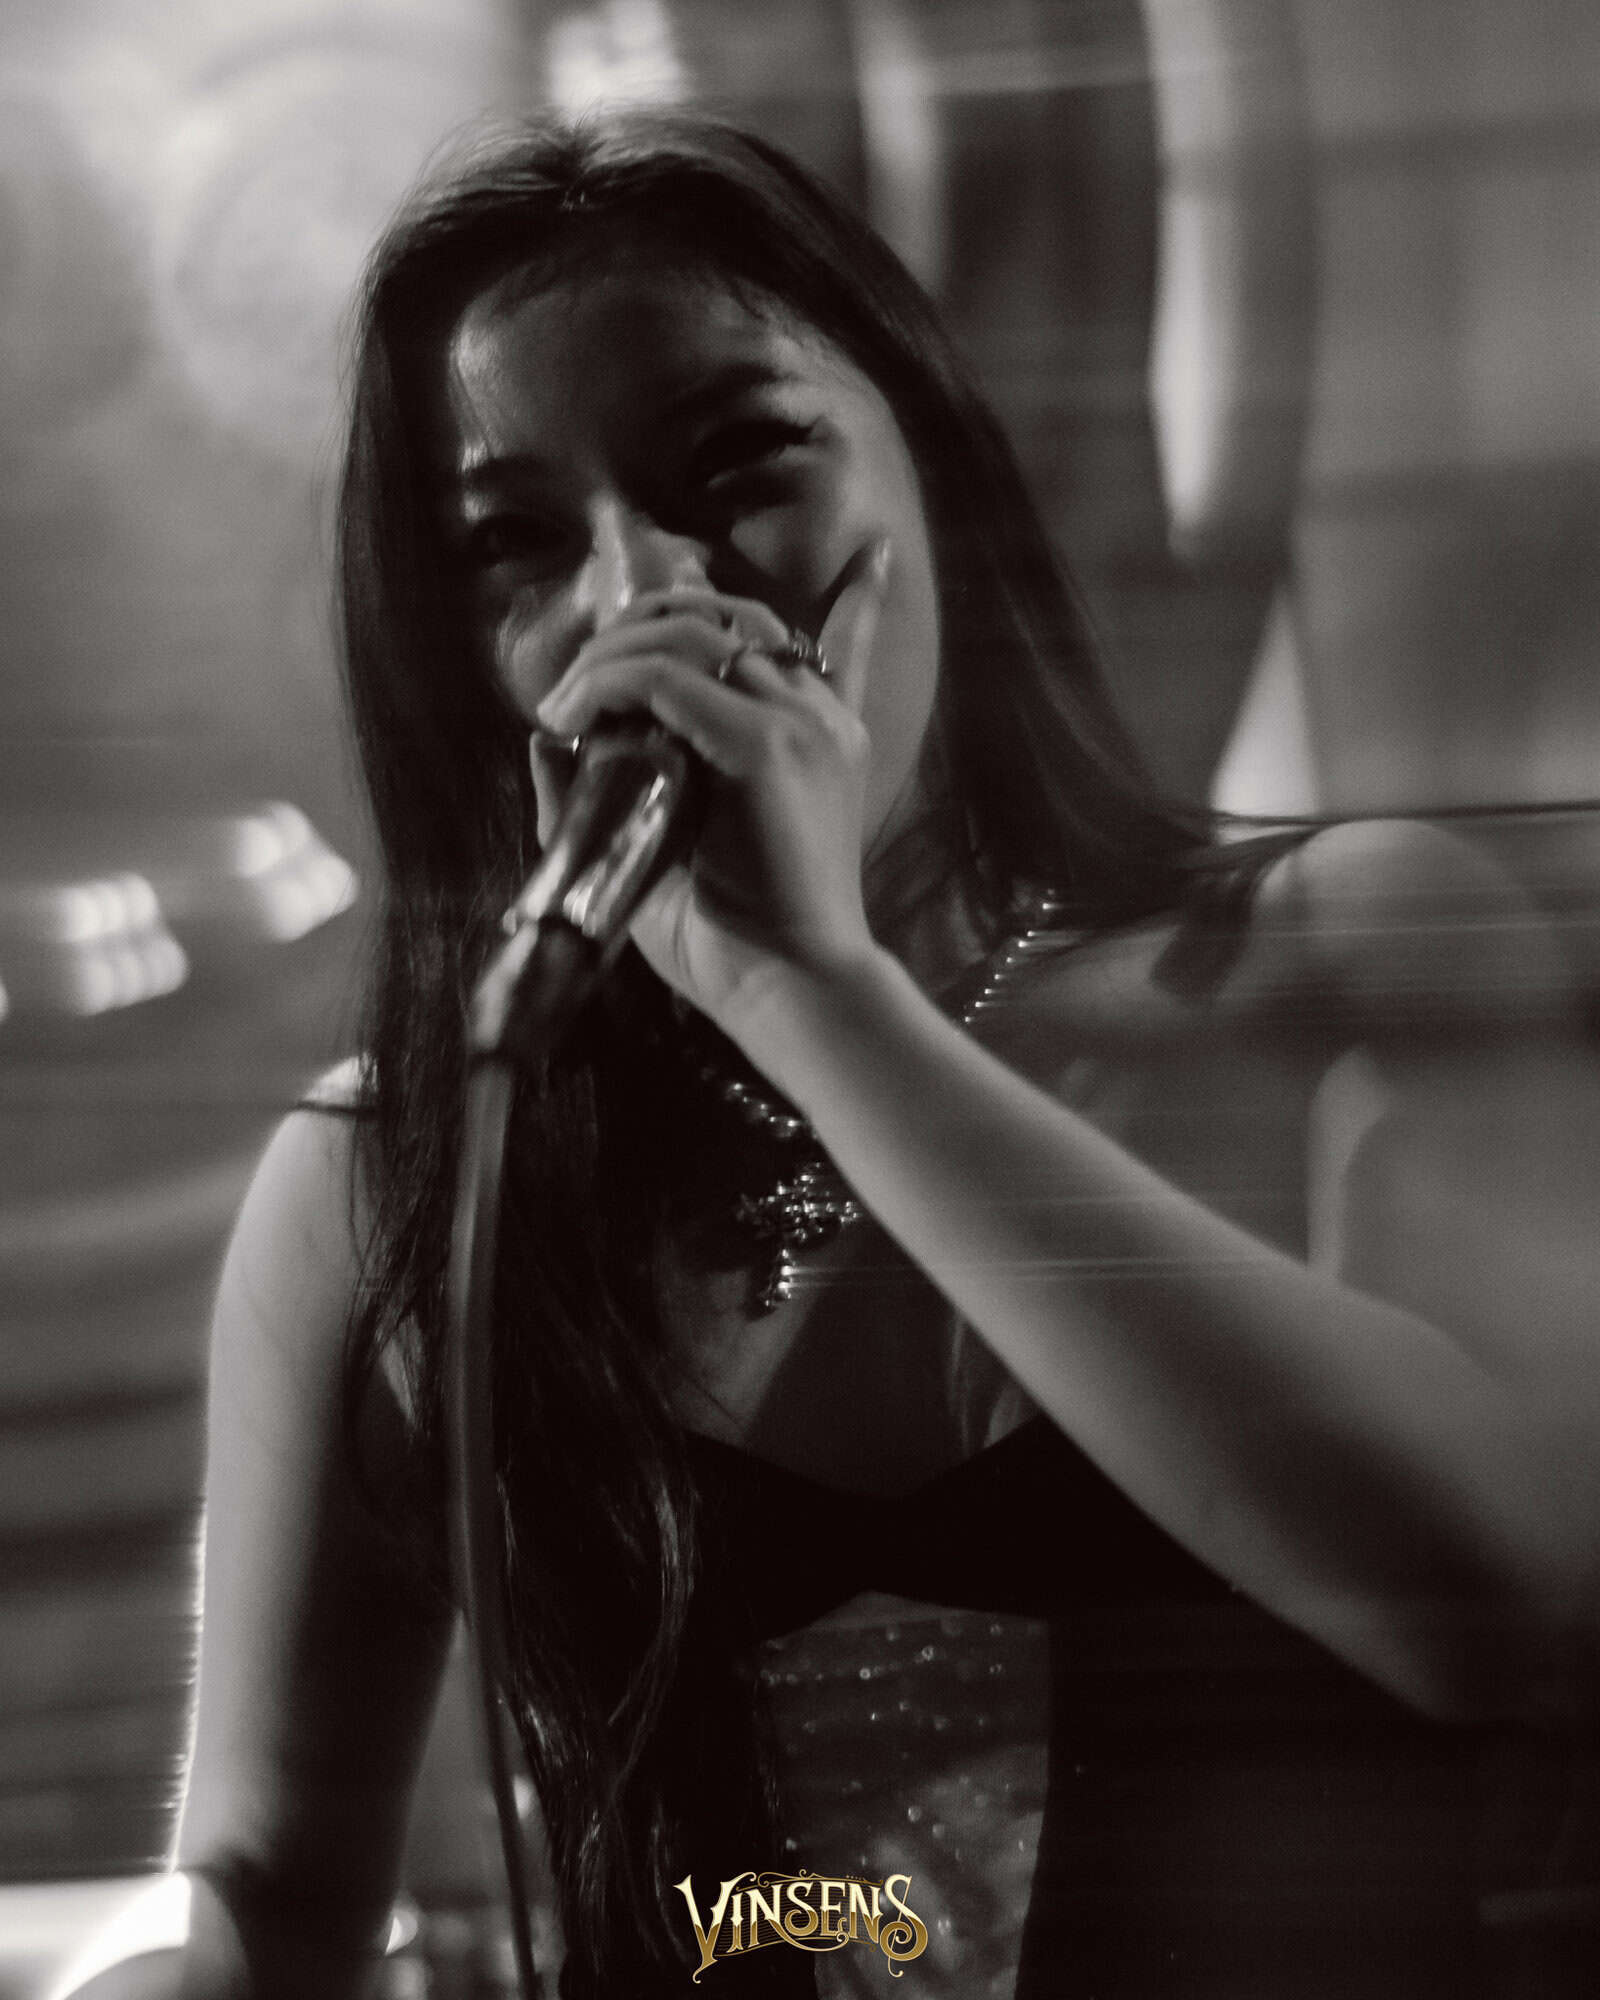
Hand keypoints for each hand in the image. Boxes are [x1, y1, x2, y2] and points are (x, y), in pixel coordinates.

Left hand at [528, 539, 891, 1028]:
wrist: (794, 991)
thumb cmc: (739, 946)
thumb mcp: (675, 854)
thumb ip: (618, 792)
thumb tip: (547, 741)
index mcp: (827, 740)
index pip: (846, 642)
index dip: (861, 599)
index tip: (873, 561)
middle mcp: (822, 718)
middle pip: (730, 619)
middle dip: (646, 626)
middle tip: (582, 684)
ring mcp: (798, 725)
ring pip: (691, 635)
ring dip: (612, 655)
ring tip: (565, 704)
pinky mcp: (765, 747)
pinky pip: (665, 679)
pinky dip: (606, 685)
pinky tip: (569, 717)